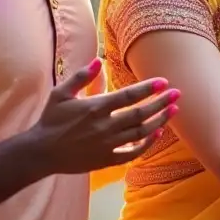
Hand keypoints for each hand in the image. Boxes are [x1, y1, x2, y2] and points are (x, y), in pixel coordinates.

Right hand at [23, 58, 179, 175]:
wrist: (41, 152)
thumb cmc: (51, 120)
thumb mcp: (61, 93)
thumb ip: (81, 77)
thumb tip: (98, 60)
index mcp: (95, 107)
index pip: (129, 96)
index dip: (148, 88)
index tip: (164, 82)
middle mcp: (105, 126)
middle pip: (141, 114)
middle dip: (161, 103)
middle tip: (178, 93)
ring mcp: (108, 144)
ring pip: (141, 132)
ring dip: (160, 121)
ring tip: (174, 110)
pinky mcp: (107, 159)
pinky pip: (132, 153)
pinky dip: (147, 144)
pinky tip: (157, 133)